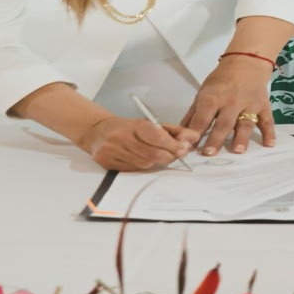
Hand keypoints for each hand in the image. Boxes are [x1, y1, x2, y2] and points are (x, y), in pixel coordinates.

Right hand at [77, 116, 198, 171]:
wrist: (98, 131)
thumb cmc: (129, 127)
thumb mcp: (151, 123)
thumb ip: (174, 131)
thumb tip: (194, 137)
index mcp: (134, 125)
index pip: (157, 137)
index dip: (173, 145)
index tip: (184, 148)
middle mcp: (121, 138)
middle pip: (152, 154)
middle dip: (169, 155)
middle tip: (178, 154)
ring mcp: (113, 151)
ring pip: (144, 164)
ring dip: (157, 162)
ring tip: (160, 155)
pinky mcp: (107, 163)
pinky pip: (133, 170)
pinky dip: (143, 167)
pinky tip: (143, 159)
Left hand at [180, 56, 275, 155]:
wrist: (246, 62)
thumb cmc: (221, 80)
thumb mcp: (203, 92)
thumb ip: (193, 115)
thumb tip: (180, 135)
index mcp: (213, 97)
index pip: (202, 117)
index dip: (195, 132)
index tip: (188, 146)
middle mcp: (231, 101)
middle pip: (223, 122)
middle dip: (216, 138)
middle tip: (209, 153)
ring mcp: (249, 104)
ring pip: (245, 122)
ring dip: (241, 137)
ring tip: (237, 150)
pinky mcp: (263, 106)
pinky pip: (267, 120)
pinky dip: (269, 132)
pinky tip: (269, 144)